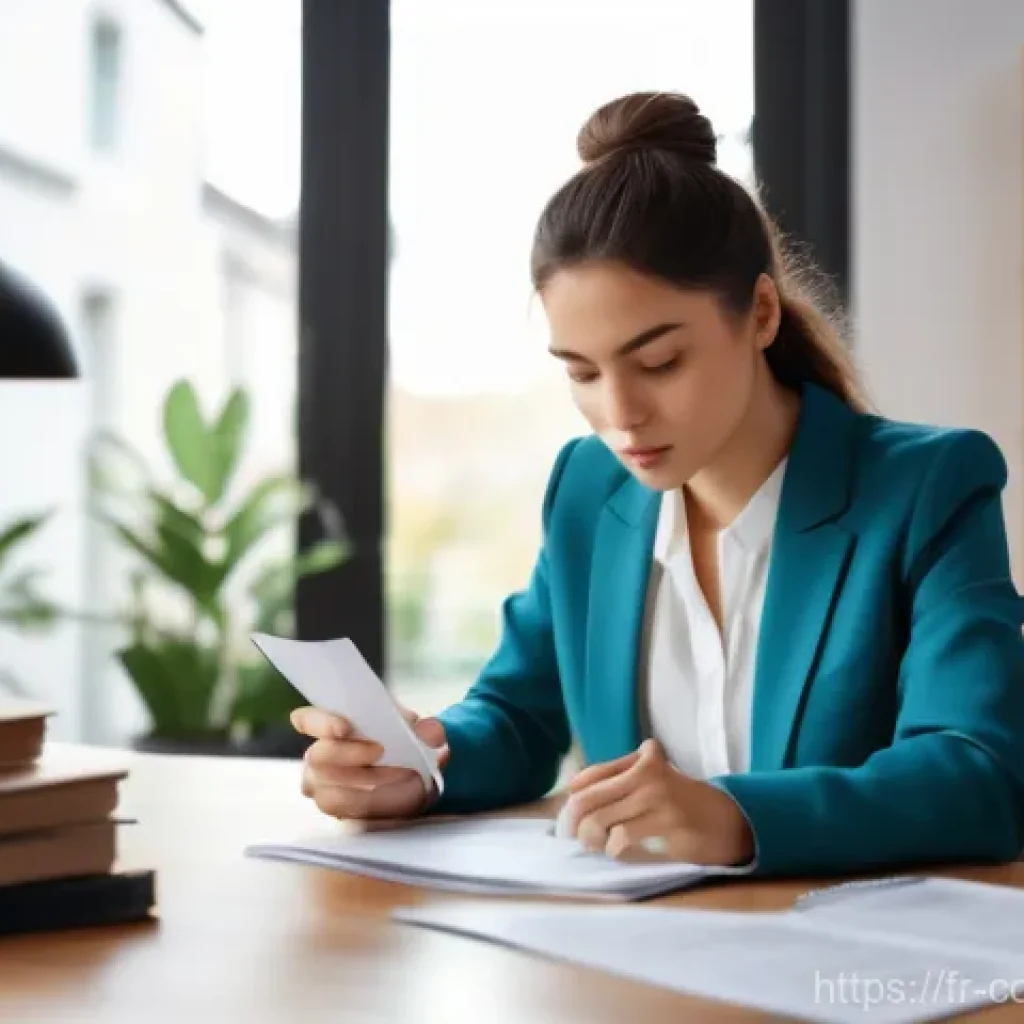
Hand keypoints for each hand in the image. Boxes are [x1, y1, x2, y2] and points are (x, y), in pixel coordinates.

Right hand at [290, 705, 448, 820]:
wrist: (411, 777)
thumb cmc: (401, 744)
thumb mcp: (415, 730)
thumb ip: (425, 729)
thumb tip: (433, 732)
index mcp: (328, 728)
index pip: (307, 720)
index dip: (319, 722)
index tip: (343, 727)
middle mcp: (317, 759)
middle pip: (319, 757)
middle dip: (351, 754)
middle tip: (380, 750)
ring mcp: (322, 790)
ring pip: (334, 794)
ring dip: (370, 786)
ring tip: (403, 776)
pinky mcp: (338, 815)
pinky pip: (351, 816)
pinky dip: (380, 806)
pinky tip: (401, 796)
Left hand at [563, 739, 753, 864]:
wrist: (728, 821)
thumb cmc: (680, 801)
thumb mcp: (652, 778)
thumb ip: (615, 777)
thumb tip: (570, 790)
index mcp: (643, 759)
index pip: (589, 778)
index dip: (571, 801)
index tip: (567, 818)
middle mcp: (649, 774)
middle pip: (588, 801)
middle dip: (574, 824)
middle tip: (576, 836)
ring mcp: (659, 800)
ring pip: (601, 823)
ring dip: (593, 840)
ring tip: (597, 844)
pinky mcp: (667, 827)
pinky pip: (622, 840)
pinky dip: (614, 849)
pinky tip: (620, 850)